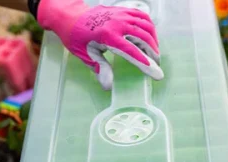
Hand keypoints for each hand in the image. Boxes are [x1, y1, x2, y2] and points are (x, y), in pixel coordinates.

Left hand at [37, 0, 163, 89]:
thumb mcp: (85, 55)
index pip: (132, 51)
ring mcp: (121, 14)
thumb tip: (109, 86)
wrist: (71, 16)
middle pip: (143, 38)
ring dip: (154, 41)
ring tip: (154, 54)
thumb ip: (100, 69)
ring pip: (146, 26)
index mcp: (108, 35)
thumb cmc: (77, 38)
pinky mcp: (123, 10)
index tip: (157, 74)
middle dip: (153, 53)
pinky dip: (150, 27)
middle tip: (156, 66)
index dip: (146, 63)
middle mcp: (117, 22)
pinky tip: (150, 38)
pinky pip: (143, 16)